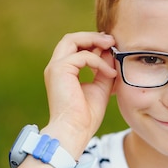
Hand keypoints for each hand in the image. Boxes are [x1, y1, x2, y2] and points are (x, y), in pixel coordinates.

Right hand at [42, 32, 116, 156]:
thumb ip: (103, 70)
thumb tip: (110, 52)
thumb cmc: (86, 116)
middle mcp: (56, 67)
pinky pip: (83, 56)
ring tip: (112, 46)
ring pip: (72, 40)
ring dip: (94, 40)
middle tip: (112, 40)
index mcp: (63, 72)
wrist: (75, 131)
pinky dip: (99, 62)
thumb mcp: (100, 87)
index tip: (111, 46)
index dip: (93, 43)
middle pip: (71, 39)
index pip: (75, 47)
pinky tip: (110, 73)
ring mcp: (55, 67)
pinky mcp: (59, 69)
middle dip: (92, 36)